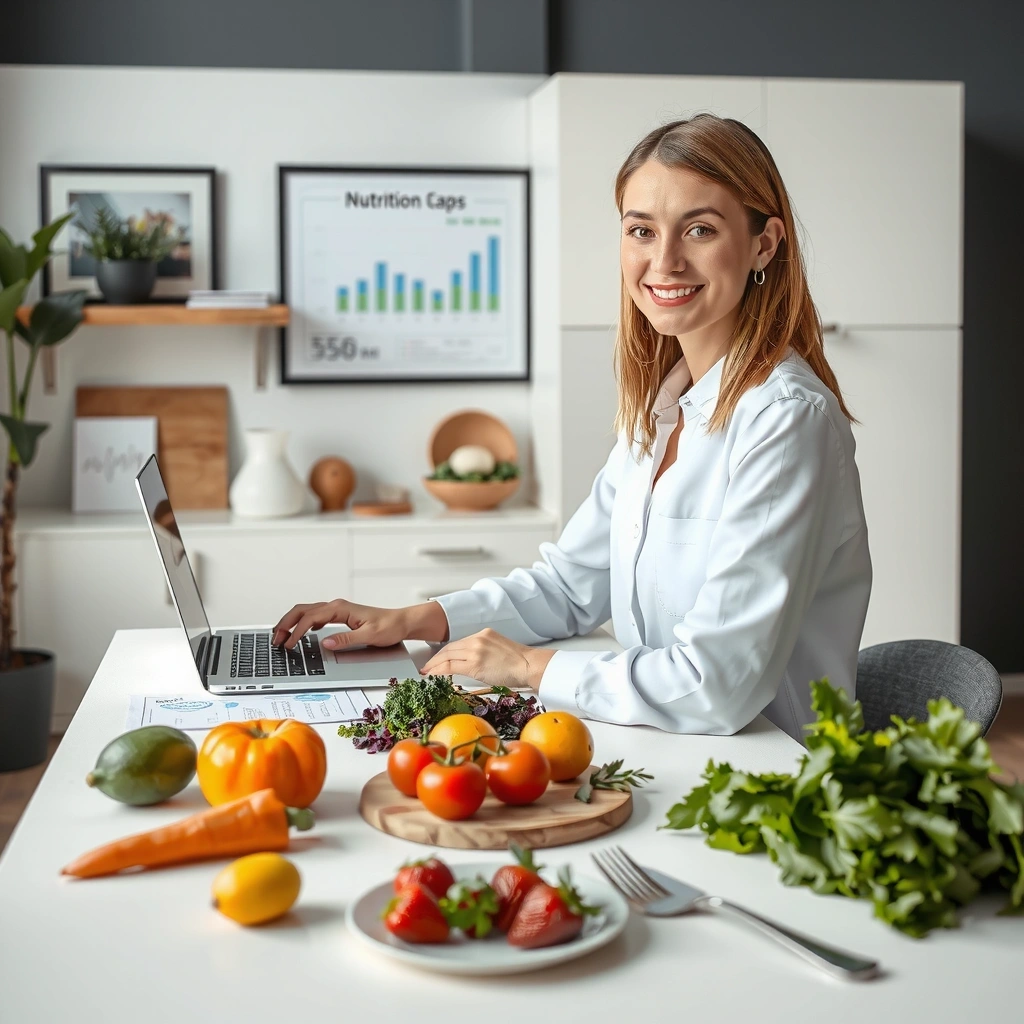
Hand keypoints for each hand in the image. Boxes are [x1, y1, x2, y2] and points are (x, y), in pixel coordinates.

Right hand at [272, 599, 409, 650]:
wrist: (400, 622)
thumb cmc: (388, 626)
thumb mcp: (369, 635)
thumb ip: (347, 639)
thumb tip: (326, 642)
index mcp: (340, 608)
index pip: (311, 618)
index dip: (297, 631)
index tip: (289, 644)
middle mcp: (336, 606)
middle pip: (303, 610)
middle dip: (286, 623)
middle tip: (276, 639)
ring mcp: (337, 610)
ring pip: (307, 612)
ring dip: (292, 622)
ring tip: (281, 636)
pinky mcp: (339, 615)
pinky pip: (315, 616)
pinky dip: (302, 623)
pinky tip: (300, 633)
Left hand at [420, 628, 555, 689]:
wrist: (530, 665)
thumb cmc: (520, 663)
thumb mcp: (498, 650)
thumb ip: (483, 652)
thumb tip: (471, 664)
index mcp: (484, 634)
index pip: (458, 644)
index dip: (444, 653)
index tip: (437, 660)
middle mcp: (478, 639)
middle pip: (449, 648)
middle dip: (435, 659)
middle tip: (426, 667)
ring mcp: (476, 650)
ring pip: (447, 656)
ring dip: (434, 665)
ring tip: (426, 673)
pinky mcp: (475, 663)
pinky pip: (451, 666)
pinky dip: (438, 671)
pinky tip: (432, 676)